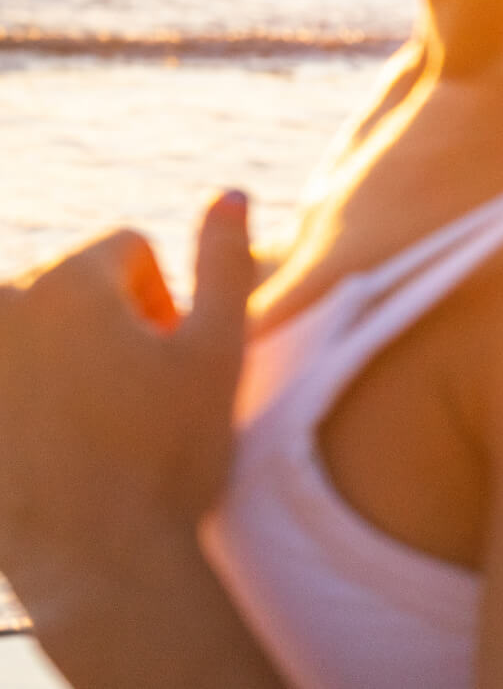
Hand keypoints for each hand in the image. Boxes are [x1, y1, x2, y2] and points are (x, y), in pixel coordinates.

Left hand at [0, 193, 257, 598]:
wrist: (95, 560)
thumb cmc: (168, 458)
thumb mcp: (219, 353)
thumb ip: (225, 262)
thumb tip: (230, 191)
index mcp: (68, 281)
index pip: (128, 250)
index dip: (165, 305)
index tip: (168, 364)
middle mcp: (2, 304)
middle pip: (73, 286)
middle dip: (108, 327)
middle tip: (135, 402)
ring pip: (34, 326)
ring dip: (65, 358)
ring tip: (93, 427)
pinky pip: (11, 373)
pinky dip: (30, 397)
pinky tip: (54, 447)